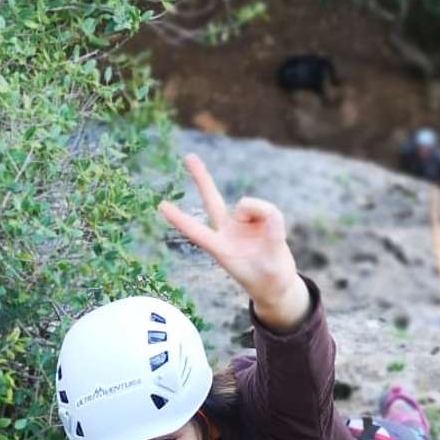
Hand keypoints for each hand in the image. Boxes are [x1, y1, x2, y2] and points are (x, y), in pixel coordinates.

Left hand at [156, 154, 305, 323]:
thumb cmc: (270, 280)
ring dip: (261, 213)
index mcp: (221, 249)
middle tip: (188, 156)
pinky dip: (271, 216)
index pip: (196, 231)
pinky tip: (274, 231)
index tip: (161, 205)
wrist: (278, 283)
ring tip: (271, 238)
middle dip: (202, 178)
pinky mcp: (258, 219)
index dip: (179, 219)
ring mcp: (242, 224)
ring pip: (249, 204)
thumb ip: (272, 240)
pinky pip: (266, 208)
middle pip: (213, 201)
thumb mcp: (273, 267)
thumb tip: (271, 215)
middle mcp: (228, 232)